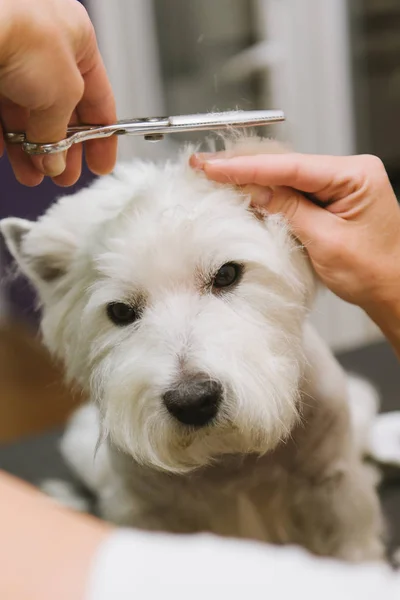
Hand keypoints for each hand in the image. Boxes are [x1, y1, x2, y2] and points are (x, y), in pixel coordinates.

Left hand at [0, 0, 116, 186]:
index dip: (101, 137)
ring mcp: (13, 56)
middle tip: (62, 175)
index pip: (99, 99)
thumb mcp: (63, 96)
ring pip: (25, 112)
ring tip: (32, 174)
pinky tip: (4, 154)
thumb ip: (60, 134)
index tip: (99, 163)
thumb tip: (56, 160)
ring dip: (29, 148)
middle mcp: (45, 47)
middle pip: (59, 110)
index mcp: (78, 42)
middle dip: (60, 149)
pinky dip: (2, 135)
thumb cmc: (25, 37)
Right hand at [190, 152, 399, 317]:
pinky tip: (244, 190)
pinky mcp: (331, 198)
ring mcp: (340, 184)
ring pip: (287, 176)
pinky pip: (295, 190)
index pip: (291, 166)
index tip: (215, 166)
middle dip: (245, 167)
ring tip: (216, 175)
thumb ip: (288, 211)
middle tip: (206, 165)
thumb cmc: (374, 271)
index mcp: (356, 175)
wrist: (392, 291)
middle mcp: (349, 172)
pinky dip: (268, 192)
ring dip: (253, 179)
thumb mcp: (325, 241)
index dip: (248, 167)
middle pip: (287, 164)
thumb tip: (253, 190)